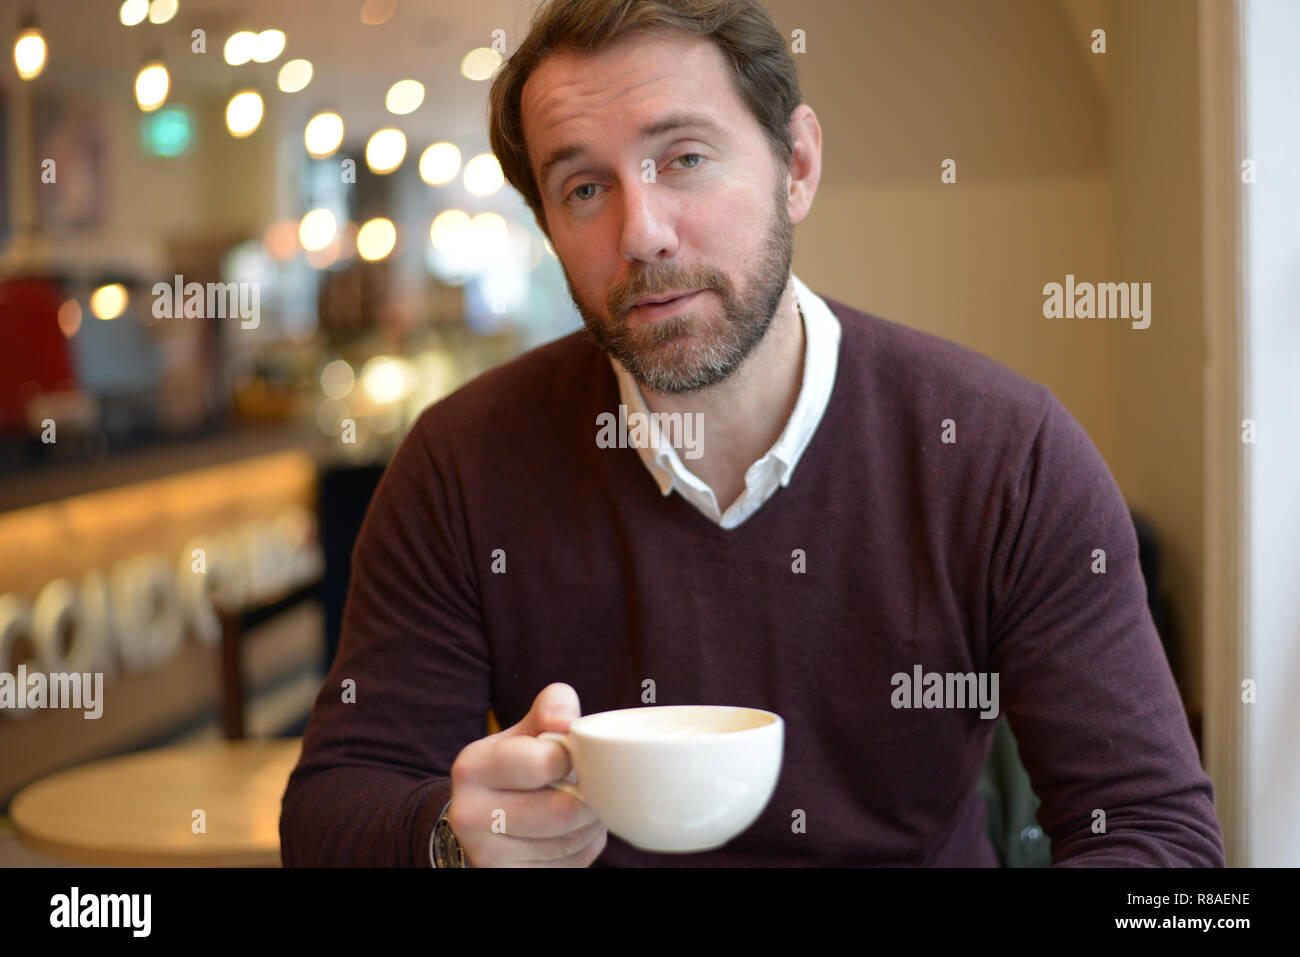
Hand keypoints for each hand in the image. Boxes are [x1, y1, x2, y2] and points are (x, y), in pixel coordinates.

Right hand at [446, 682, 606, 866]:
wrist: (484, 815)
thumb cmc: (516, 766)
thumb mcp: (526, 731)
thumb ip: (550, 710)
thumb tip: (567, 719)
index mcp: (472, 768)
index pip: (543, 763)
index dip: (573, 759)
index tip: (575, 756)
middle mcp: (469, 815)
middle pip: (561, 812)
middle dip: (590, 799)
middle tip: (593, 787)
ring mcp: (485, 856)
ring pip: (569, 843)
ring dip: (591, 825)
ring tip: (584, 807)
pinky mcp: (507, 877)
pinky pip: (567, 866)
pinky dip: (582, 849)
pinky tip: (573, 832)